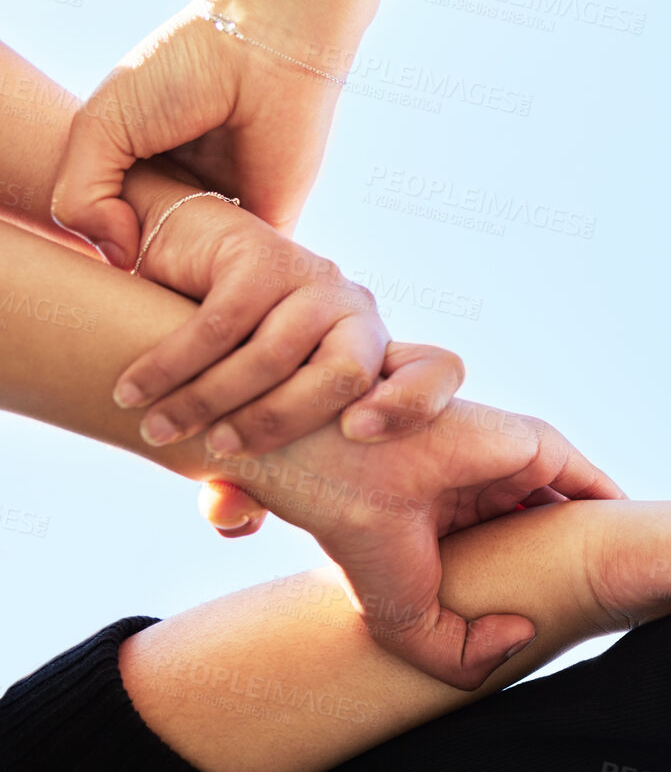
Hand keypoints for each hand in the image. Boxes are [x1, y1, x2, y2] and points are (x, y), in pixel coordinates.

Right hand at [51, 4, 342, 268]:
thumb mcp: (99, 127)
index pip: (105, 228)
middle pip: (147, 256)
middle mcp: (180, 195)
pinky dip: (221, 277)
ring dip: (176, 274)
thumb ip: (80, 199)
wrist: (263, 52)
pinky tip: (207, 265)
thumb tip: (119, 257)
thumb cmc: (180, 73)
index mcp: (138, 170)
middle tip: (138, 249)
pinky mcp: (269, 224)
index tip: (101, 229)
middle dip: (139, 261)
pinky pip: (240, 273)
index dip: (97, 238)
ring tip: (171, 253)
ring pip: (190, 271)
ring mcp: (225, 212)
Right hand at [115, 169, 460, 455]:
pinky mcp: (265, 255)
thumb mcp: (243, 419)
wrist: (183, 262)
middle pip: (347, 374)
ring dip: (207, 401)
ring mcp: (315, 280)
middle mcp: (357, 313)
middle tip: (220, 450)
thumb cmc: (226, 360)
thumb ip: (248, 479)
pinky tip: (132, 392)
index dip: (413, 404)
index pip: (437, 372)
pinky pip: (218, 324)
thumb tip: (231, 517)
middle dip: (279, 422)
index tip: (361, 433)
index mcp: (375, 355)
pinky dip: (169, 366)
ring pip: (272, 354)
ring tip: (159, 431)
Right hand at [197, 397, 623, 688]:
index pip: (508, 557)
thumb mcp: (409, 622)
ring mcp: (511, 467)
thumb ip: (460, 649)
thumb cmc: (368, 541)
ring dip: (600, 540)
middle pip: (547, 532)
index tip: (562, 624)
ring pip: (573, 507)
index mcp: (450, 525)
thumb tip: (526, 633)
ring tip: (636, 584)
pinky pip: (592, 483)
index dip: (535, 587)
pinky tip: (645, 549)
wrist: (352, 466)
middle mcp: (484, 493)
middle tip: (609, 608)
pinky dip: (617, 512)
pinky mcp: (539, 447)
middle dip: (576, 564)